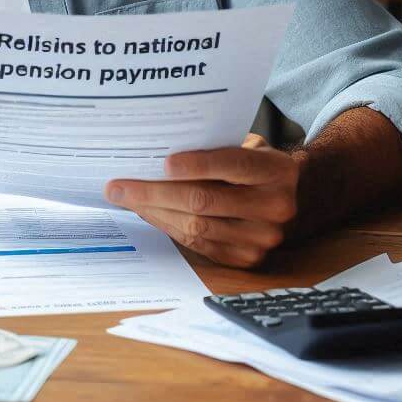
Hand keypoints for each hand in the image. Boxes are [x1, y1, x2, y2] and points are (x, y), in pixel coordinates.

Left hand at [103, 134, 299, 267]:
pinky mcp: (246, 258)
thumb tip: (154, 150)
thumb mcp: (243, 143)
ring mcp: (263, 238)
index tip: (164, 162)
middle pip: (205, 200)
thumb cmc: (249, 161)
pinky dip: (166, 226)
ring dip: (153, 211)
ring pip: (196, 226)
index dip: (197, 164)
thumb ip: (213, 146)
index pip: (232, 164)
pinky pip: (197, 244)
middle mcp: (275, 206)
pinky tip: (146, 211)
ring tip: (124, 198)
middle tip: (118, 186)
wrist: (283, 196)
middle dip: (154, 192)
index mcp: (276, 170)